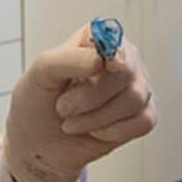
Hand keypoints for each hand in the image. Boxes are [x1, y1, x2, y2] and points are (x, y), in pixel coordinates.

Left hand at [4, 25, 156, 181]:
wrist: (38, 143)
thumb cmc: (38, 103)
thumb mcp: (40, 74)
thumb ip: (68, 59)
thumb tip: (101, 60)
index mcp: (95, 40)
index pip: (114, 38)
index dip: (111, 53)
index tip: (98, 68)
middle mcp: (121, 59)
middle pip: (126, 72)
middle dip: (90, 97)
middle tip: (63, 107)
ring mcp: (136, 87)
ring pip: (135, 99)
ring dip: (96, 118)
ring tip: (72, 122)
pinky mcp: (143, 115)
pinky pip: (143, 122)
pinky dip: (113, 132)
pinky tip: (96, 131)